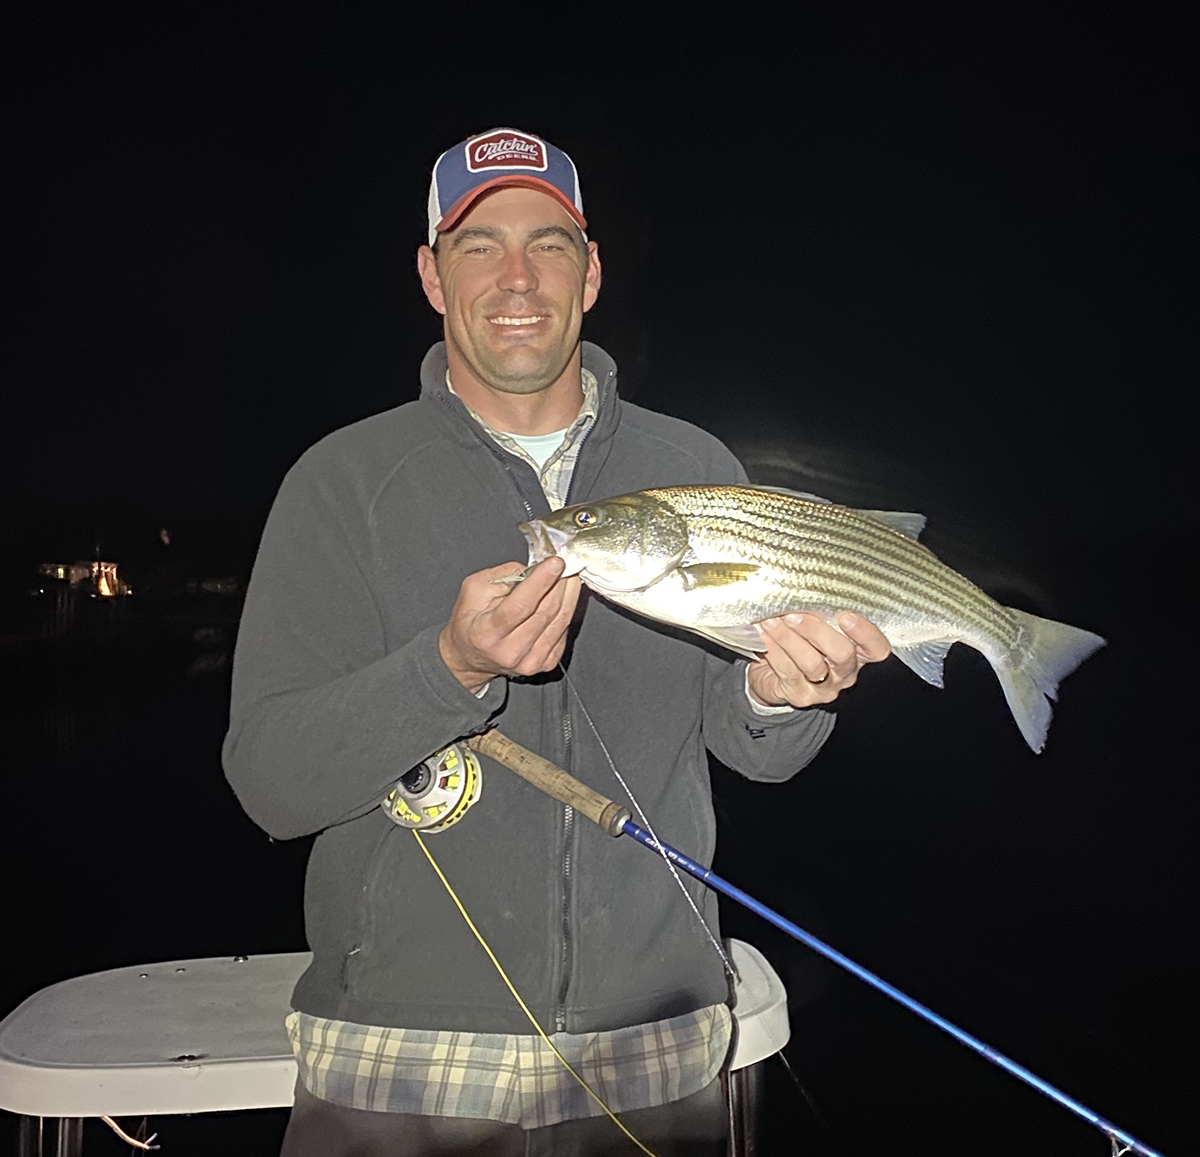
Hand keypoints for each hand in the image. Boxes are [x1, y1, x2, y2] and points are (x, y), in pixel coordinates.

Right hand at [439, 558, 581, 693]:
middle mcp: (510, 651)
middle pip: (545, 611)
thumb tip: (535, 568)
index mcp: (487, 633)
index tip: (555, 562)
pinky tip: (564, 597)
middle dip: (560, 583)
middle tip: (566, 563)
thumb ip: (503, 575)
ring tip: (568, 576)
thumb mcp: (474, 589)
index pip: (520, 606)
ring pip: (561, 620)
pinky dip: (567, 610)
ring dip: (569, 594)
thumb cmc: (471, 622)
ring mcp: (530, 661)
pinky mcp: (546, 664)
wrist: (470, 656)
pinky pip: (564, 631)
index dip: (541, 582)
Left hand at [746, 612, 890, 708]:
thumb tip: (801, 582)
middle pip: (842, 654)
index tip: (847, 616)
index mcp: (858, 654)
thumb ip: (819, 613)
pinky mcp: (799, 696)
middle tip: (794, 615)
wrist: (771, 677)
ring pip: (811, 663)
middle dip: (817, 631)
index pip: (876, 648)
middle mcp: (845, 673)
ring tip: (771, 620)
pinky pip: (787, 671)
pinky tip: (762, 633)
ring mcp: (824, 688)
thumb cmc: (800, 642)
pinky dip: (773, 648)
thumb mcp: (815, 628)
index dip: (867, 634)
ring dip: (789, 638)